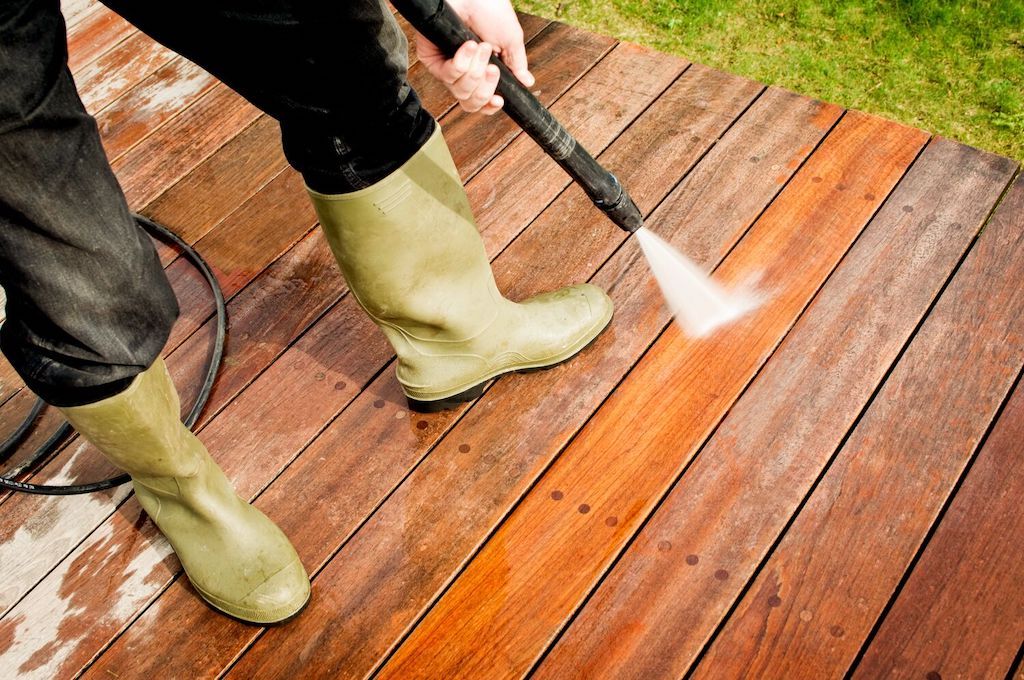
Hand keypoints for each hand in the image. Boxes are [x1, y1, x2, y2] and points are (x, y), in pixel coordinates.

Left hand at [416, 0, 535, 114]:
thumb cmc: (490, 9)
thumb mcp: (510, 40)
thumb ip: (516, 64)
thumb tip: (527, 82)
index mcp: (480, 71)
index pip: (480, 102)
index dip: (489, 107)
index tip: (499, 100)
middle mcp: (461, 73)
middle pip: (470, 102)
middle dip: (485, 87)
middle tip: (492, 67)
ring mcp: (445, 67)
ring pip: (460, 91)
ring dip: (475, 71)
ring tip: (481, 47)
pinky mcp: (431, 58)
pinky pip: (448, 75)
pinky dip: (462, 62)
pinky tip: (468, 45)